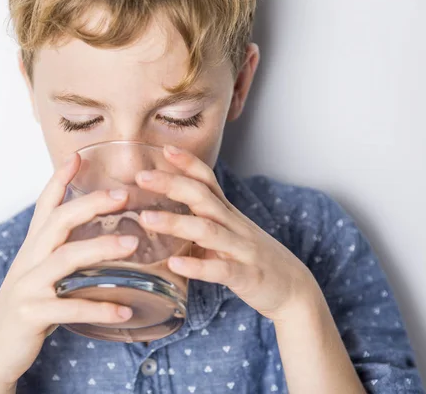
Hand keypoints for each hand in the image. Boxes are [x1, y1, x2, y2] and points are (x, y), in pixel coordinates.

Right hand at [0, 154, 135, 392]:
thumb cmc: (26, 309)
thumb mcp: (39, 276)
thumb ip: (60, 256)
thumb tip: (96, 242)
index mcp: (32, 250)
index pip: (45, 206)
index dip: (59, 180)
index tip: (77, 156)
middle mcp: (28, 262)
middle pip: (58, 221)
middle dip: (90, 204)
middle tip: (123, 195)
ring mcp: (27, 287)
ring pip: (65, 258)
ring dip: (101, 248)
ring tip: (132, 243)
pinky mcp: (31, 314)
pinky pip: (70, 307)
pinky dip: (99, 308)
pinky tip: (125, 311)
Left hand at [135, 145, 318, 321]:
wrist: (295, 289)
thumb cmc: (253, 260)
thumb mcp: (228, 235)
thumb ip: (200, 224)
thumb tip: (163, 218)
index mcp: (228, 214)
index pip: (208, 181)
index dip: (188, 163)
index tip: (164, 148)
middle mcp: (235, 226)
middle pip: (203, 198)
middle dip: (172, 184)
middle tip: (141, 176)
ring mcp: (242, 249)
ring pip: (208, 231)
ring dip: (176, 223)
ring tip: (146, 219)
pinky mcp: (247, 276)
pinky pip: (221, 270)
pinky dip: (197, 267)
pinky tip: (174, 265)